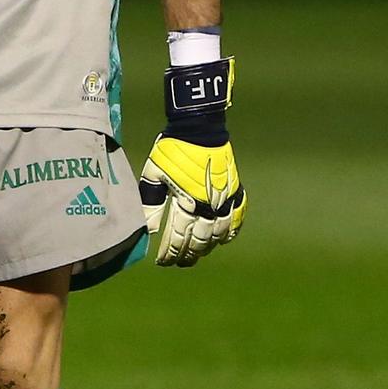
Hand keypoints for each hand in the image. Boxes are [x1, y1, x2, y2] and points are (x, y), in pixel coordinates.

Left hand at [140, 58, 244, 267]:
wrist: (199, 126)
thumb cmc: (172, 148)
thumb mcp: (154, 172)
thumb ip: (151, 201)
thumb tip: (149, 229)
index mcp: (188, 201)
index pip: (179, 237)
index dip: (170, 252)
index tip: (162, 261)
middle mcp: (209, 205)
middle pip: (200, 240)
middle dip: (188, 254)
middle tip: (178, 262)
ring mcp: (225, 198)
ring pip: (219, 233)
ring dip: (207, 246)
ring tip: (196, 253)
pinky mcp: (235, 189)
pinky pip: (237, 216)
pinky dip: (231, 230)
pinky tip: (223, 239)